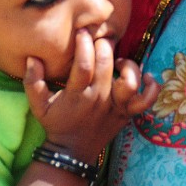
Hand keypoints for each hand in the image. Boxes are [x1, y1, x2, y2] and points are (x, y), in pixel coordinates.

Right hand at [22, 30, 157, 159]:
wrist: (72, 153)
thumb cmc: (56, 123)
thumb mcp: (38, 105)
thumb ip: (33, 82)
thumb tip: (33, 58)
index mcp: (77, 95)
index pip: (84, 65)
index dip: (84, 45)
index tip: (82, 32)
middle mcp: (99, 99)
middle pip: (106, 65)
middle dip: (103, 45)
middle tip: (99, 39)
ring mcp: (116, 107)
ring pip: (130, 81)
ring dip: (128, 64)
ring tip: (118, 61)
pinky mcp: (127, 113)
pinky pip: (147, 100)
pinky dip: (152, 87)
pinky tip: (148, 76)